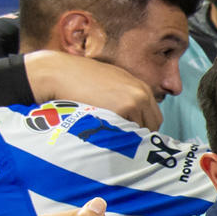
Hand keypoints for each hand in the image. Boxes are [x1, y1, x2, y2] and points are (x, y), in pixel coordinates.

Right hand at [22, 49, 161, 129]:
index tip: (132, 137)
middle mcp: (141, 93)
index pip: (154, 117)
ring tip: (110, 137)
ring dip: (128, 137)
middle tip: (123, 142)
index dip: (144, 129)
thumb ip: (125, 97)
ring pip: (140, 131)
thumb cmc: (80, 79)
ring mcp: (134, 100)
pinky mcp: (123, 108)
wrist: (61, 73)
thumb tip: (134, 119)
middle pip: (153, 125)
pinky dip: (119, 136)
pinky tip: (105, 134)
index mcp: (140, 87)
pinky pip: (128, 131)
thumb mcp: (110, 83)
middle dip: (140, 136)